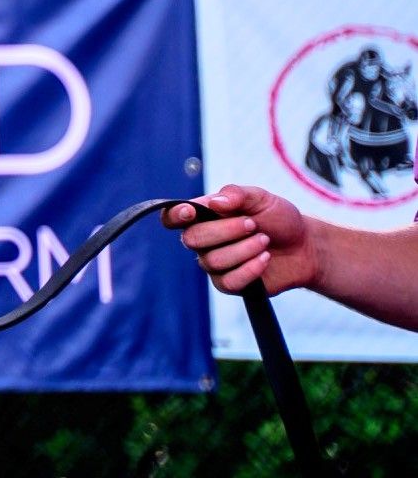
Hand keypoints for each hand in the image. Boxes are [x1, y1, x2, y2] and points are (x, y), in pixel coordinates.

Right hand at [163, 185, 321, 295]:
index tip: (191, 212)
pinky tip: (265, 259)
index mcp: (204, 216)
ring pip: (212, 261)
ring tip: (265, 241)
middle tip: (253, 224)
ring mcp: (215, 263)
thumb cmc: (279, 219)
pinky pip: (228, 281)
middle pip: (192, 239)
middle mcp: (204, 240)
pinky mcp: (230, 284)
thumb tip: (213, 202)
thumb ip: (237, 194)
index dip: (174, 215)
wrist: (305, 247)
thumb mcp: (262, 198)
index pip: (172, 217)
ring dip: (244, 249)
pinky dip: (250, 269)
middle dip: (225, 231)